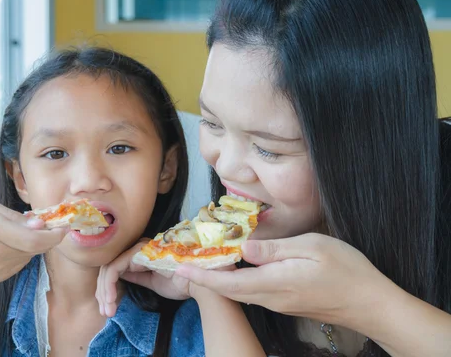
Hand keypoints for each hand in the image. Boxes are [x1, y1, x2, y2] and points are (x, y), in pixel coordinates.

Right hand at [0, 199, 68, 289]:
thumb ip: (15, 215)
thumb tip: (41, 224)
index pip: (33, 237)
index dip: (54, 234)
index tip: (64, 226)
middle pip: (36, 248)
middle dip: (48, 237)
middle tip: (54, 227)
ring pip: (30, 254)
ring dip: (34, 244)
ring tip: (19, 234)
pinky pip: (21, 262)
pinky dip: (22, 252)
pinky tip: (8, 246)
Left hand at [96, 240, 193, 316]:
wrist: (195, 283)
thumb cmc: (180, 282)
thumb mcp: (152, 282)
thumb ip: (136, 277)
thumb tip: (120, 276)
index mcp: (140, 253)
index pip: (115, 268)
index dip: (107, 288)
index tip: (107, 308)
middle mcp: (136, 247)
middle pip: (108, 268)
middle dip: (103, 292)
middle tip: (105, 312)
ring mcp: (136, 249)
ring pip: (108, 269)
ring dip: (105, 292)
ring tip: (108, 309)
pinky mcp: (136, 254)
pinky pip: (114, 269)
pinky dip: (109, 285)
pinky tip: (111, 300)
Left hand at [175, 233, 392, 325]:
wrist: (371, 305)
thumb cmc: (347, 271)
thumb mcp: (313, 248)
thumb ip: (275, 249)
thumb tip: (244, 247)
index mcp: (275, 282)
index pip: (229, 282)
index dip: (203, 276)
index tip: (180, 269)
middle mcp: (271, 298)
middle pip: (230, 290)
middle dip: (204, 277)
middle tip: (184, 262)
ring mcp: (278, 303)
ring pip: (240, 292)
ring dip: (219, 279)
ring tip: (203, 262)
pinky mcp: (286, 303)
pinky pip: (252, 292)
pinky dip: (236, 281)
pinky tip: (235, 267)